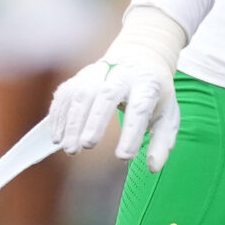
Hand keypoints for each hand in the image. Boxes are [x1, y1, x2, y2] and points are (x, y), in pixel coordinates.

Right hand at [48, 6, 187, 172]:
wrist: (141, 57)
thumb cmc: (154, 94)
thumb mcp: (167, 115)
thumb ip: (162, 142)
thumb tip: (153, 168)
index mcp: (147, 85)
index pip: (140, 108)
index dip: (131, 132)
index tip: (124, 156)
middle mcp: (122, 75)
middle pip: (106, 95)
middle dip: (94, 121)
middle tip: (86, 146)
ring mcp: (99, 72)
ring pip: (82, 93)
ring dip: (73, 122)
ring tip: (69, 149)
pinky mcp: (81, 75)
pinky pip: (66, 93)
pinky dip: (59, 115)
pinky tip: (57, 136)